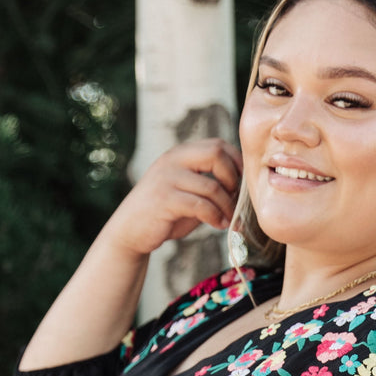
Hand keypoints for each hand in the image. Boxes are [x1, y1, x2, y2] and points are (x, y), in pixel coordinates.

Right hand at [101, 138, 242, 258]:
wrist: (131, 230)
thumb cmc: (165, 213)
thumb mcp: (189, 192)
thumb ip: (210, 184)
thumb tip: (244, 189)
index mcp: (181, 154)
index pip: (218, 145)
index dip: (237, 163)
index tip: (241, 185)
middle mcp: (174, 160)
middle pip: (217, 154)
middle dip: (233, 179)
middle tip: (235, 200)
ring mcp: (168, 178)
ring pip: (212, 187)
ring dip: (227, 207)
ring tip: (228, 220)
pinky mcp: (165, 199)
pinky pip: (201, 206)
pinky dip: (215, 217)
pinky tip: (218, 225)